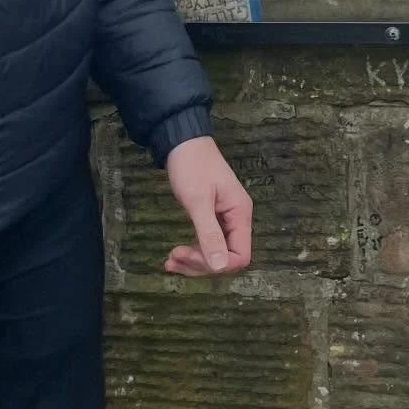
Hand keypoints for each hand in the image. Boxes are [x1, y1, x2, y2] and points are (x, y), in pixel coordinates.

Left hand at [162, 136, 252, 276]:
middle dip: (200, 263)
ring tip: (168, 261)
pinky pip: (206, 243)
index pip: (240, 255)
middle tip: (173, 257)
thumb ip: (209, 234)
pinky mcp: (212, 218)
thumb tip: (220, 266)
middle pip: (226, 258)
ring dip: (193, 261)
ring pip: (215, 253)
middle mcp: (236, 219)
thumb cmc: (192, 166)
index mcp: (240, 214)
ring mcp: (224, 219)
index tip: (188, 256)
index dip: (217, 263)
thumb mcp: (198, 201)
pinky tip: (174, 255)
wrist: (181, 142)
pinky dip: (191, 252)